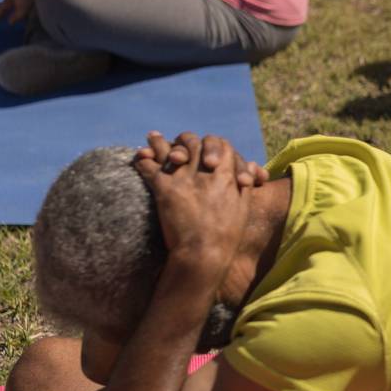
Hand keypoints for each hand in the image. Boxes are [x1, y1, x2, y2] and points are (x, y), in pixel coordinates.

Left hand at [134, 131, 249, 279]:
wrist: (204, 254)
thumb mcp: (243, 206)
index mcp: (226, 174)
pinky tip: (139, 158)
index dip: (214, 145)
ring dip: (159, 143)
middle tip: (179, 148)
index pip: (220, 144)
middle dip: (186, 141)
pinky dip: (142, 160)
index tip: (208, 154)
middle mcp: (204, 170)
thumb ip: (244, 184)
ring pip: (169, 149)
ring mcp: (183, 177)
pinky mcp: (164, 189)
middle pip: (194, 141)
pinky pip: (148, 166)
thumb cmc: (227, 235)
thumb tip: (251, 168)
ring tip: (152, 136)